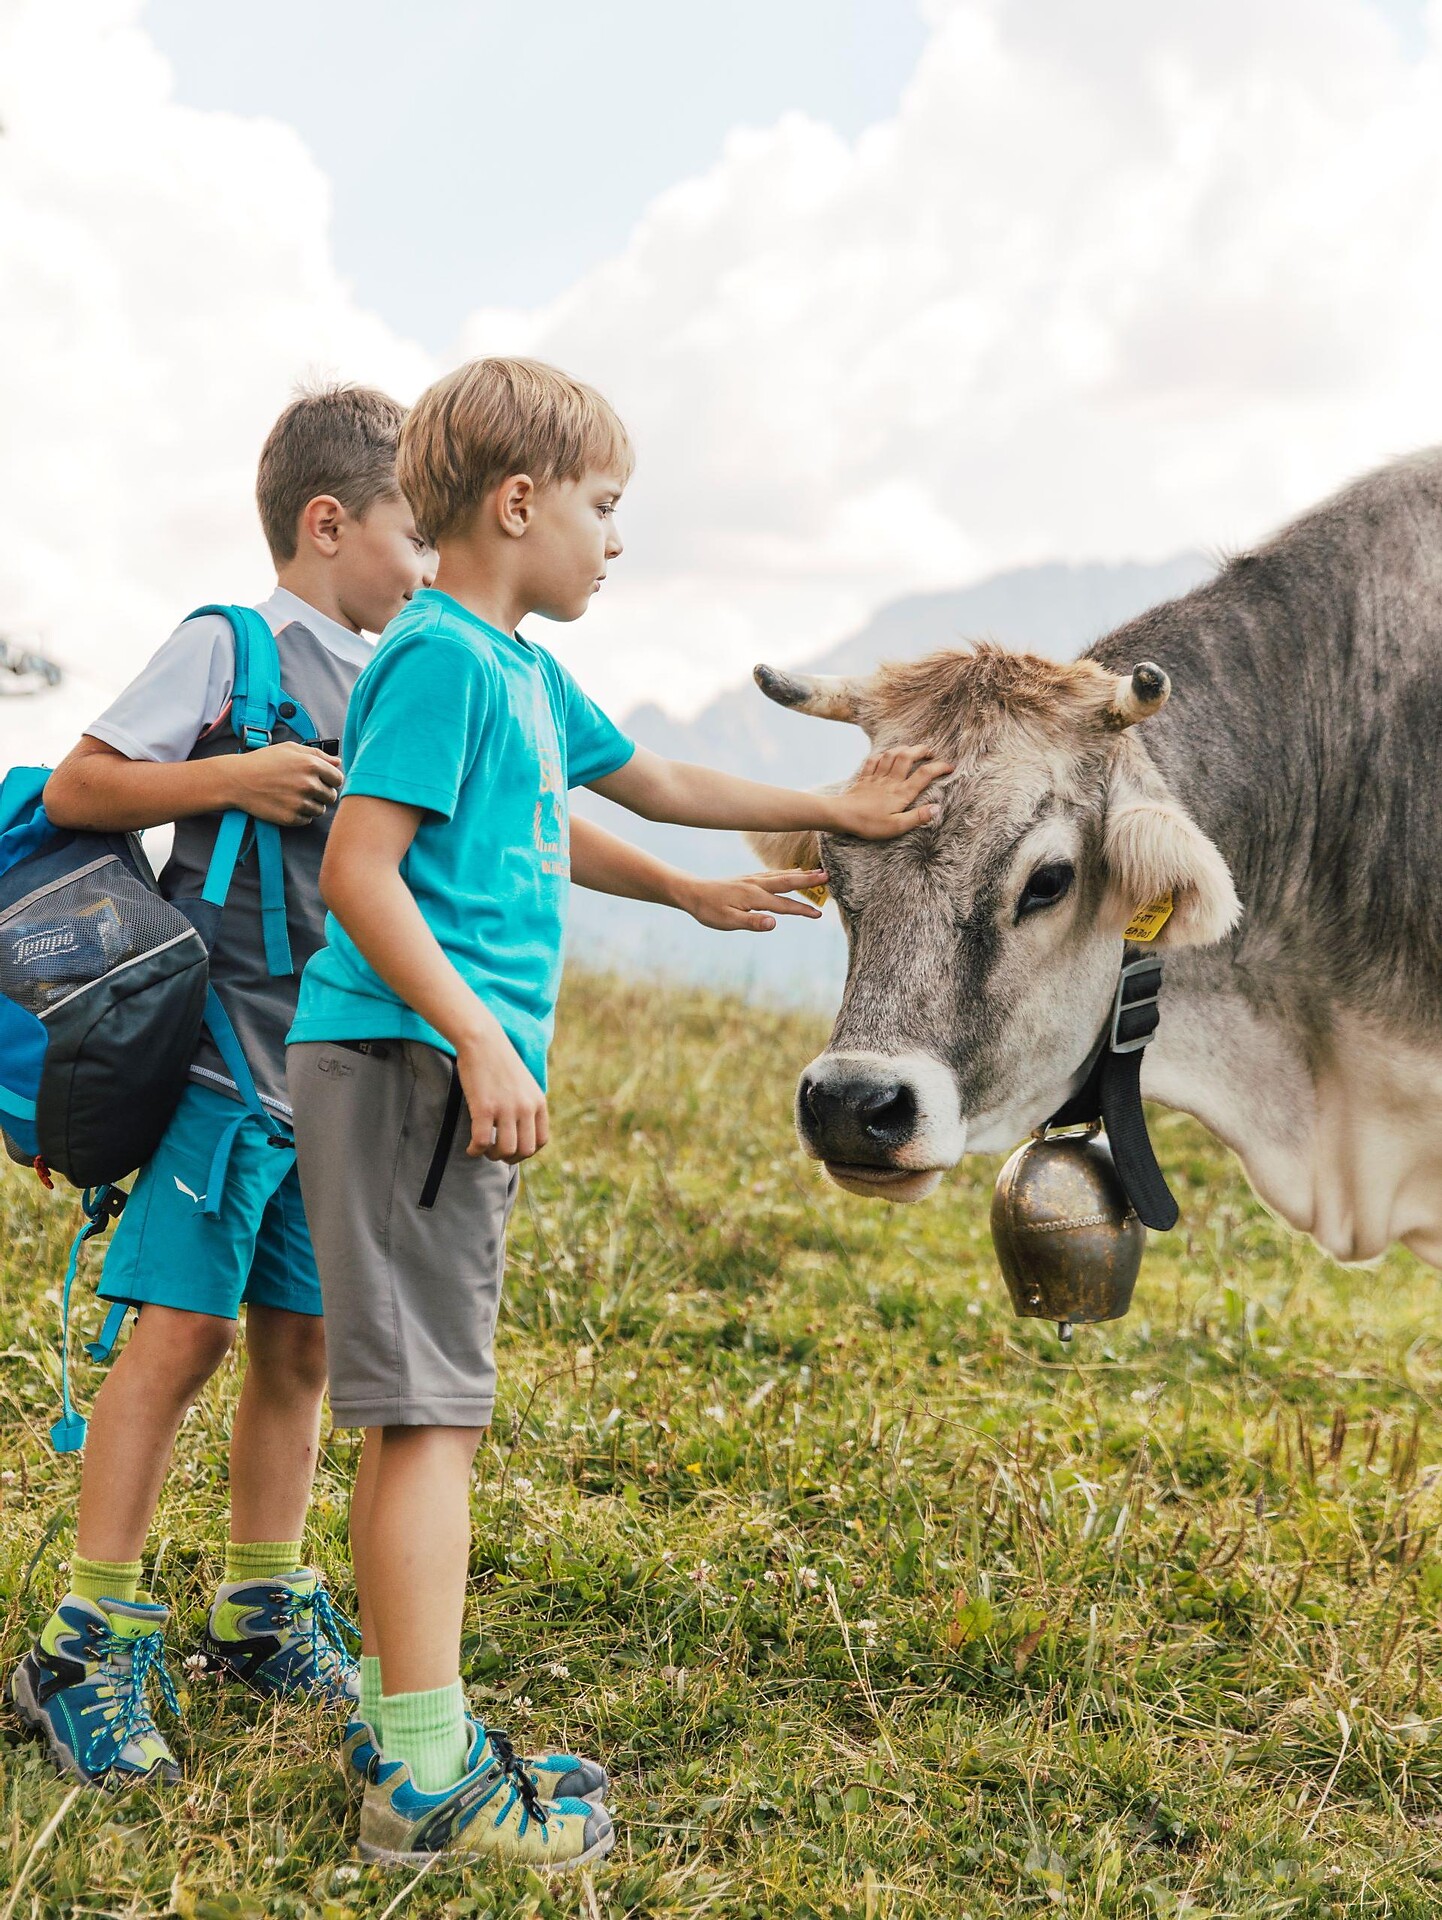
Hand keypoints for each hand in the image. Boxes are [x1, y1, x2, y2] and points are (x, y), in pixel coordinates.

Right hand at [225, 742, 343, 825]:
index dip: (331, 780)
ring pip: (320, 810)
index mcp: (311, 765)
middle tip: (306, 788)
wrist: (237, 780)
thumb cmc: (263, 761)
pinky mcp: (290, 818)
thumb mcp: (289, 748)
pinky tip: (288, 804)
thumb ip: (317, 754)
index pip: (338, 779)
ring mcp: (300, 803)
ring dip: (312, 805)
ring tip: (294, 796)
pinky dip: (301, 815)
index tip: (323, 780)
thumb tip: (338, 762)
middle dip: (322, 793)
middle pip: (331, 796)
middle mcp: (308, 784)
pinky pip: (307, 820)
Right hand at [456, 1023, 549, 1163]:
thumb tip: (520, 1131)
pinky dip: (475, 1150)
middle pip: (525, 1150)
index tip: (513, 1149)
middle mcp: (526, 1107)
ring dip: (493, 1155)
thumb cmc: (499, 1061)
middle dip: (510, 1158)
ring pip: (506, 1150)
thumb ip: (527, 1105)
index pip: (541, 1141)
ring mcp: (506, 1108)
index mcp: (538, 1102)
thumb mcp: (524, 1083)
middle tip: (496, 1153)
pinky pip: (482, 1142)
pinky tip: (471, 1148)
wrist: (482, 1040)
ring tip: (483, 1149)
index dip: (526, 1151)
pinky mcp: (485, 1107)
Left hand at [680, 867, 829, 931]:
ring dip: (801, 874)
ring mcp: (753, 879)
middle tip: (829, 876)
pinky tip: (791, 873)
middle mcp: (756, 884)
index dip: (802, 910)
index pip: (784, 905)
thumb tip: (774, 923)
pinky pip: (773, 873)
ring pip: (782, 875)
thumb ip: (752, 922)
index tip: (819, 914)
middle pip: (788, 881)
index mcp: (754, 896)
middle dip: (809, 880)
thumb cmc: (709, 910)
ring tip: (818, 873)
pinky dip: (787, 872)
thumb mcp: (728, 921)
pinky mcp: (748, 879)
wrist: (692, 892)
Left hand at [827, 746, 952, 839]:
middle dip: (921, 750)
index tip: (950, 767)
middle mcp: (890, 781)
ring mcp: (876, 777)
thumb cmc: (869, 824)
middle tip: (930, 752)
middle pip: (908, 756)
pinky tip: (886, 756)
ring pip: (891, 754)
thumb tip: (937, 808)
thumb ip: (917, 817)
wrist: (841, 816)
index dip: (939, 767)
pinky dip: (882, 755)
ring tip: (911, 750)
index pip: (924, 774)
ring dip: (903, 749)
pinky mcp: (863, 778)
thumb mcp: (896, 826)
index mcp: (901, 793)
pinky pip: (874, 760)